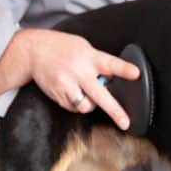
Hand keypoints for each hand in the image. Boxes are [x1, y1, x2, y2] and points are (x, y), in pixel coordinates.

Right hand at [18, 29, 139, 129]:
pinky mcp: (57, 94)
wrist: (34, 51)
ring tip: (88, 93)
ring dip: (91, 104)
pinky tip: (75, 92)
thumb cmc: (63, 48)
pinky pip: (73, 107)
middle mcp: (79, 72)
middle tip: (125, 122)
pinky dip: (78, 104)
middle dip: (114, 110)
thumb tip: (112, 77)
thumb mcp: (85, 48)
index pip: (110, 64)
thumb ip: (98, 62)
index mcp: (89, 57)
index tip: (136, 74)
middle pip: (99, 95)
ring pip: (85, 106)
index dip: (124, 70)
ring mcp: (67, 85)